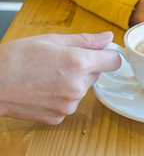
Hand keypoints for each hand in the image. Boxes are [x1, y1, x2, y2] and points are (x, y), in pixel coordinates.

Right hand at [0, 32, 120, 123]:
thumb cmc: (16, 58)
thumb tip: (107, 38)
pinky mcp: (60, 117)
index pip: (114, 61)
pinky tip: (43, 90)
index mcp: (79, 63)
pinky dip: (61, 97)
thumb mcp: (51, 40)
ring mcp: (69, 105)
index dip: (108, 55)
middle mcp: (78, 86)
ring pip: (81, 89)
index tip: (101, 54)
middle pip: (95, 75)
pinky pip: (69, 103)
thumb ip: (85, 40)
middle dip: (83, 68)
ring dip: (72, 83)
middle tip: (59, 63)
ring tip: (47, 77)